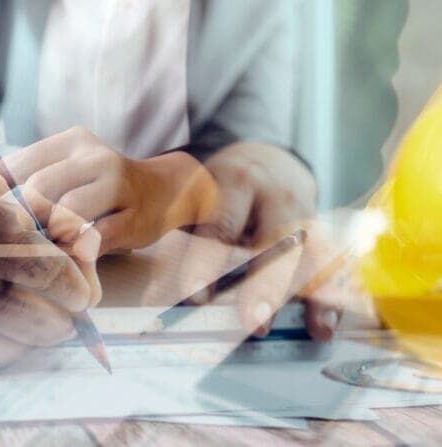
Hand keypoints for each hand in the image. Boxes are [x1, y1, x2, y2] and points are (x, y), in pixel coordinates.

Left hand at [0, 126, 216, 257]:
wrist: (167, 190)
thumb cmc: (105, 184)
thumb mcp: (70, 170)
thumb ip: (30, 177)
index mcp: (71, 142)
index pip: (17, 163)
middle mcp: (94, 157)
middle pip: (39, 190)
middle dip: (21, 221)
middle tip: (12, 241)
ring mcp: (118, 186)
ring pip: (66, 215)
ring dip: (51, 238)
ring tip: (51, 248)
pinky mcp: (134, 218)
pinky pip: (95, 240)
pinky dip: (77, 254)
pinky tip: (72, 260)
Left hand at [174, 142, 341, 340]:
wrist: (268, 159)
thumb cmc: (224, 189)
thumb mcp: (203, 194)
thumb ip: (186, 234)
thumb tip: (155, 295)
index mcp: (237, 184)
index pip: (222, 225)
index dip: (209, 263)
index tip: (196, 298)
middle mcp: (277, 198)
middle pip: (275, 242)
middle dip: (266, 284)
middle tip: (254, 321)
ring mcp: (306, 216)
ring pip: (311, 256)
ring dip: (306, 296)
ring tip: (304, 330)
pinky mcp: (325, 234)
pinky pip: (333, 268)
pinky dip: (330, 301)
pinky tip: (323, 329)